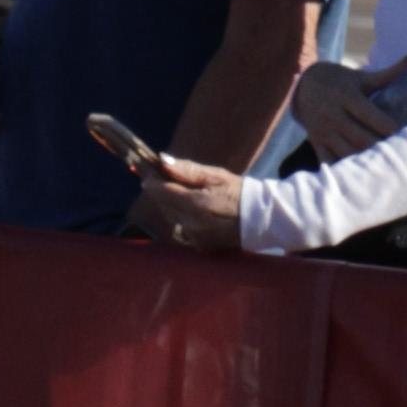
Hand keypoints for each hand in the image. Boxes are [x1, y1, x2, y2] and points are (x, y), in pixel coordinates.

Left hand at [128, 154, 244, 252]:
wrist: (261, 219)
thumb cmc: (238, 192)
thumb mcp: (215, 176)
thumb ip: (187, 170)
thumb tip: (162, 160)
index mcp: (195, 204)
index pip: (161, 191)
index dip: (151, 179)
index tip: (146, 169)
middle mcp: (191, 224)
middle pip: (163, 205)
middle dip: (160, 191)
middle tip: (161, 176)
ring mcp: (194, 238)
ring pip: (170, 217)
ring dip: (169, 204)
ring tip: (180, 191)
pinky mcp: (198, 246)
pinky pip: (180, 228)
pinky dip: (180, 216)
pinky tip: (191, 209)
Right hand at [287, 61, 396, 162]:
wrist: (303, 86)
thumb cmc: (340, 81)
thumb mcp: (360, 77)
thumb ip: (386, 74)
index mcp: (347, 97)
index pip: (370, 115)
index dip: (388, 127)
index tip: (404, 135)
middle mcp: (334, 115)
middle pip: (361, 138)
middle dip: (380, 148)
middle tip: (400, 156)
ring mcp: (324, 131)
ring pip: (347, 153)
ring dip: (366, 162)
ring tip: (385, 168)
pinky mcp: (316, 143)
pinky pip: (330, 162)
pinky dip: (345, 170)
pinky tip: (361, 176)